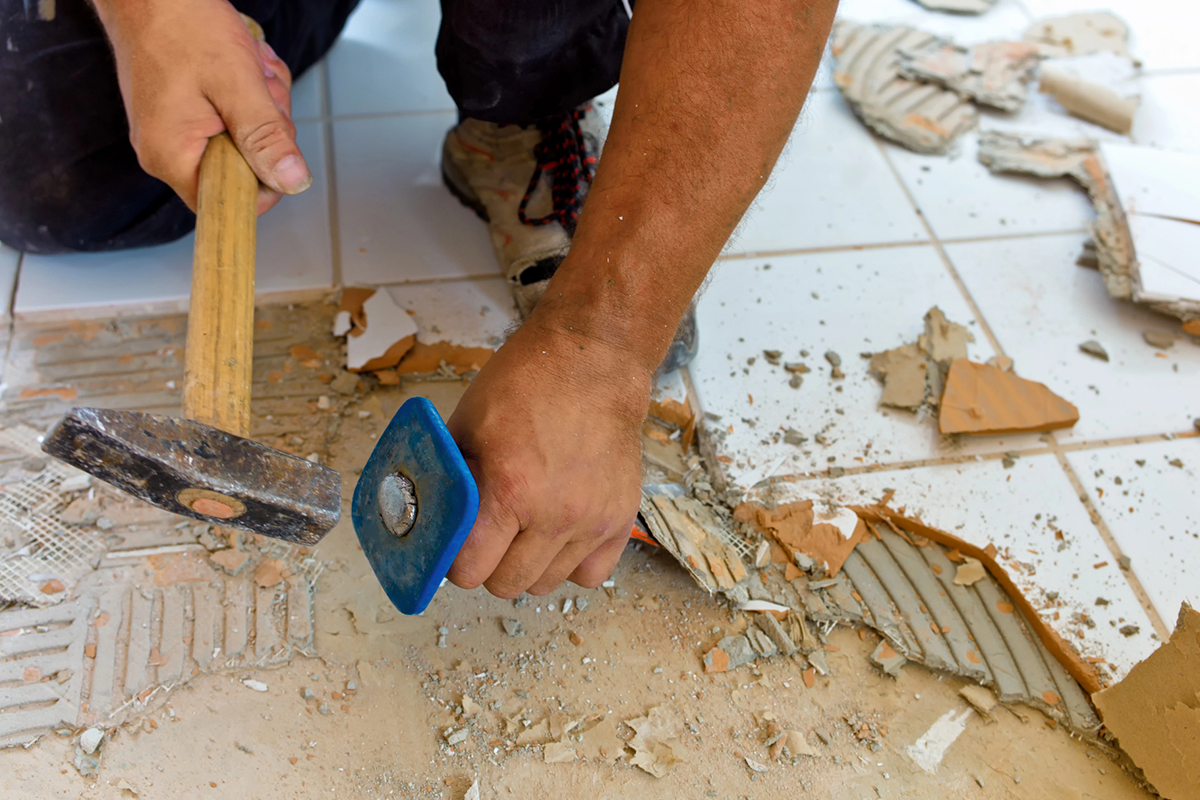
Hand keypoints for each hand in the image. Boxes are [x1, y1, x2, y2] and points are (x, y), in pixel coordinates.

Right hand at [94, 0, 309, 213]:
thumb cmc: (180, 24)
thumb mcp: (237, 84)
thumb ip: (265, 137)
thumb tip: (292, 181)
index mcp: (172, 156)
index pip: (228, 204)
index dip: (264, 181)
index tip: (275, 143)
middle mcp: (167, 151)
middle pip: (243, 168)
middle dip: (267, 128)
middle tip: (260, 90)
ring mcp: (175, 130)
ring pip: (244, 139)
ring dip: (262, 104)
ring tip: (249, 69)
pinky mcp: (184, 111)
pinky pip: (233, 117)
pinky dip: (248, 93)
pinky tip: (244, 65)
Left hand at [444, 313, 650, 596]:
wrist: (593, 362)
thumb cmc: (527, 384)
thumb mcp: (467, 424)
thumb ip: (448, 478)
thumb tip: (428, 519)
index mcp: (511, 490)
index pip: (470, 570)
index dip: (455, 559)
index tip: (455, 544)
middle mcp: (556, 514)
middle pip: (507, 585)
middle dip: (488, 565)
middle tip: (487, 536)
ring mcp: (593, 520)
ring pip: (547, 585)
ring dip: (528, 566)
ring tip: (524, 531)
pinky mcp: (621, 519)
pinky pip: (591, 575)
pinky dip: (570, 564)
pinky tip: (558, 536)